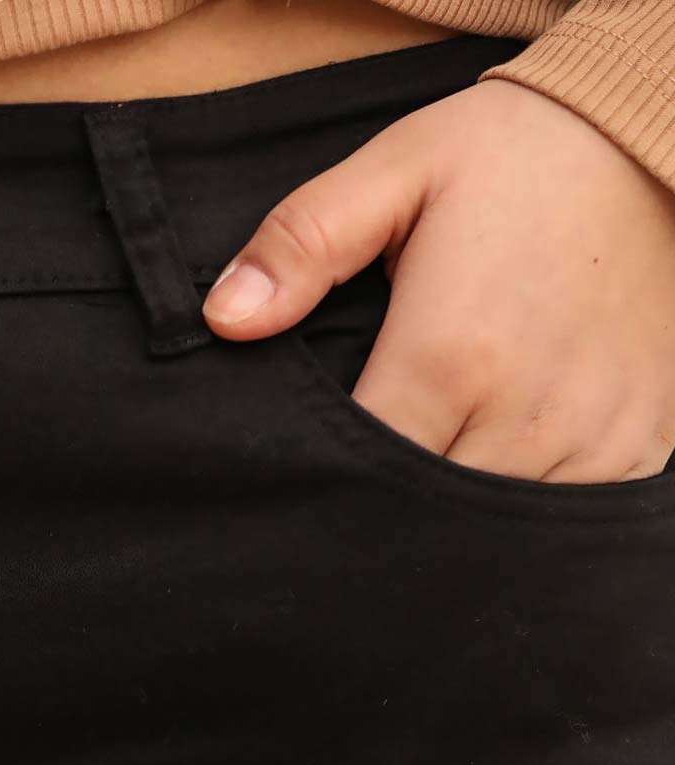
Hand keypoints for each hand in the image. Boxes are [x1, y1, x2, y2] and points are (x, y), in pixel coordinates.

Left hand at [203, 78, 674, 482]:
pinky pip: (564, 517)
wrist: (650, 143)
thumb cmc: (515, 158)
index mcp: (451, 355)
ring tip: (430, 467)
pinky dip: (523, 504)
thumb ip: (302, 243)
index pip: (361, 473)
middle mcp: (525, 415)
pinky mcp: (635, 451)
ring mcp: (589, 440)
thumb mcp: (397, 173)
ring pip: (490, 529)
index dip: (326, 482)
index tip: (307, 472)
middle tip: (367, 476)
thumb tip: (223, 318)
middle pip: (422, 514)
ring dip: (452, 513)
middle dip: (385, 504)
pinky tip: (496, 464)